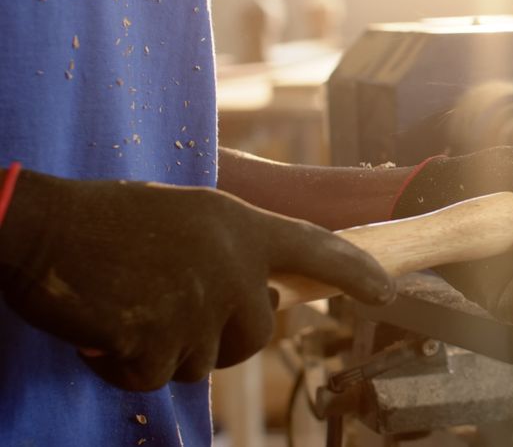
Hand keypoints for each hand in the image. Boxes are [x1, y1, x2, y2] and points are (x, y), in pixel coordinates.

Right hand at [0, 170, 393, 391]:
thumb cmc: (107, 220)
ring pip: (204, 361)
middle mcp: (232, 264)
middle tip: (167, 311)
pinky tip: (104, 330)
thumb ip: (231, 250)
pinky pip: (156, 378)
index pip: (316, 249)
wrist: (42, 227)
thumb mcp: (188, 217)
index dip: (356, 273)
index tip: (387, 291)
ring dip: (165, 349)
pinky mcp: (160, 339)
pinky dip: (126, 367)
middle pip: (256, 334)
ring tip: (129, 306)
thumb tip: (262, 296)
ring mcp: (199, 303)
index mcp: (240, 225)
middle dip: (218, 337)